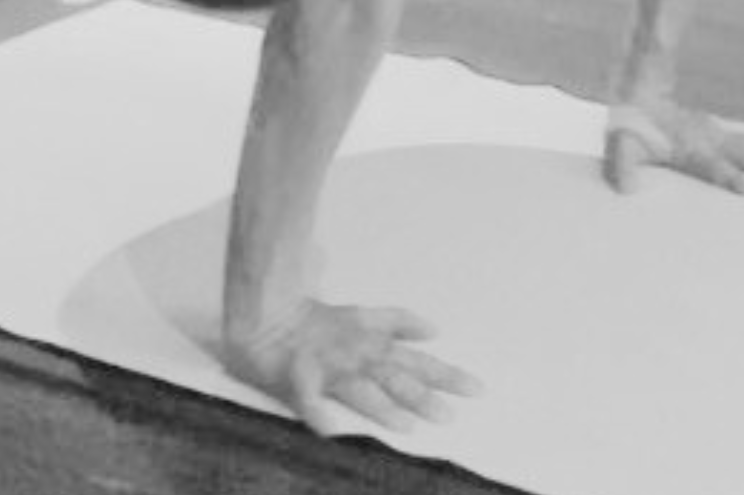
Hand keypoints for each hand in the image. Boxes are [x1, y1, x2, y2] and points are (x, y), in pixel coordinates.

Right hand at [222, 298, 481, 435]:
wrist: (265, 313)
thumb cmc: (316, 320)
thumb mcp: (363, 315)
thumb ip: (398, 322)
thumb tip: (436, 328)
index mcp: (371, 343)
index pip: (416, 360)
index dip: (446, 374)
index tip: (478, 390)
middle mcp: (356, 355)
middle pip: (397, 376)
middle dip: (426, 395)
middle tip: (454, 415)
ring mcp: (328, 367)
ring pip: (360, 389)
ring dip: (384, 408)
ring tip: (408, 427)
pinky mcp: (296, 379)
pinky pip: (307, 399)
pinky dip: (317, 412)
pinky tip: (329, 430)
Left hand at [603, 96, 743, 195]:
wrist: (637, 91)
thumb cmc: (628, 127)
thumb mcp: (618, 146)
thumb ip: (622, 166)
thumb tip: (626, 188)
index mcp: (686, 148)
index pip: (712, 166)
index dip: (731, 178)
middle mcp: (708, 138)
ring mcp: (718, 131)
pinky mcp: (722, 128)